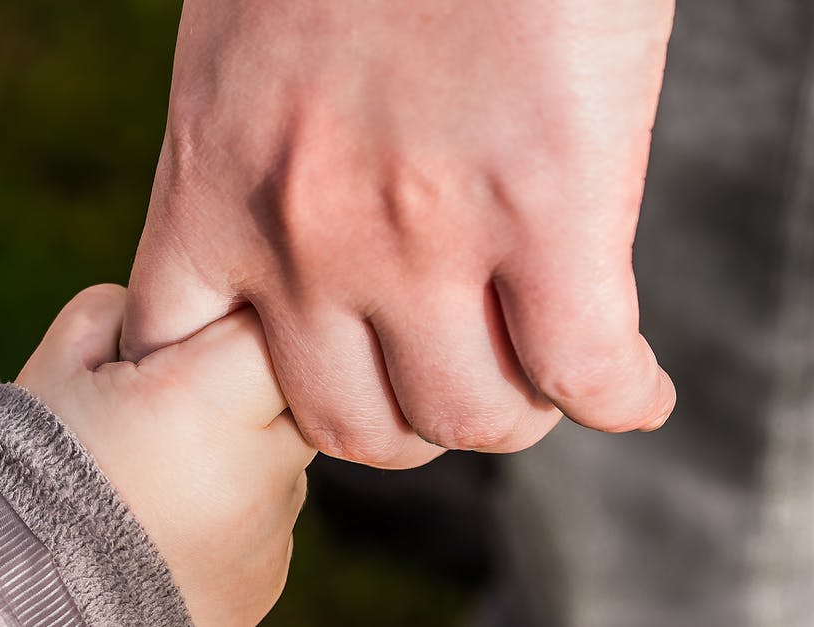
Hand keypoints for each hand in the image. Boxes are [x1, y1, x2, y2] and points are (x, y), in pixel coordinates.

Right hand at [16, 285, 313, 625]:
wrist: (16, 600)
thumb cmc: (26, 474)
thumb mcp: (54, 369)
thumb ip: (117, 312)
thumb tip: (160, 307)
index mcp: (205, 402)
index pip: (269, 325)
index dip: (231, 320)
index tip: (190, 339)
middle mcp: (257, 469)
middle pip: (293, 391)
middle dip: (245, 384)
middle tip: (176, 402)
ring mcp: (269, 531)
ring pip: (282, 456)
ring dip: (240, 448)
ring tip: (160, 471)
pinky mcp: (268, 576)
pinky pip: (267, 515)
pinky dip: (231, 506)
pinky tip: (168, 518)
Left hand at [122, 0, 677, 467]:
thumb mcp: (239, 59)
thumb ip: (250, 160)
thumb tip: (297, 238)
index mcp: (213, 187)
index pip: (182, 367)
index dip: (244, 398)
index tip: (302, 374)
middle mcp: (303, 235)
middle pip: (347, 425)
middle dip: (402, 418)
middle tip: (446, 376)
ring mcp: (422, 234)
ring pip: (466, 419)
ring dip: (509, 411)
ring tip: (537, 374)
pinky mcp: (547, 207)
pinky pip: (586, 374)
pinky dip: (620, 398)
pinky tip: (632, 384)